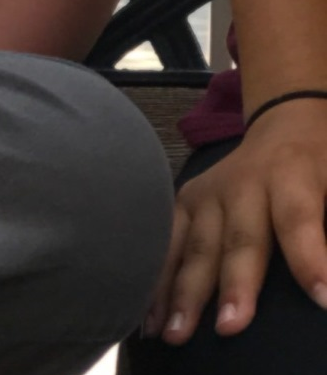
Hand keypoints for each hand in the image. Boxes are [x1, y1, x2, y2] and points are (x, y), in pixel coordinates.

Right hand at [149, 98, 326, 342]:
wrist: (286, 126)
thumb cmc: (325, 167)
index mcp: (293, 176)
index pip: (299, 220)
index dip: (309, 258)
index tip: (322, 299)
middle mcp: (243, 184)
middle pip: (238, 239)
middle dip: (234, 284)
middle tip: (231, 327)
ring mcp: (207, 192)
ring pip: (195, 246)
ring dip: (183, 292)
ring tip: (177, 334)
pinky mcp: (184, 201)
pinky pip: (167, 244)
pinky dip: (156, 280)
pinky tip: (150, 316)